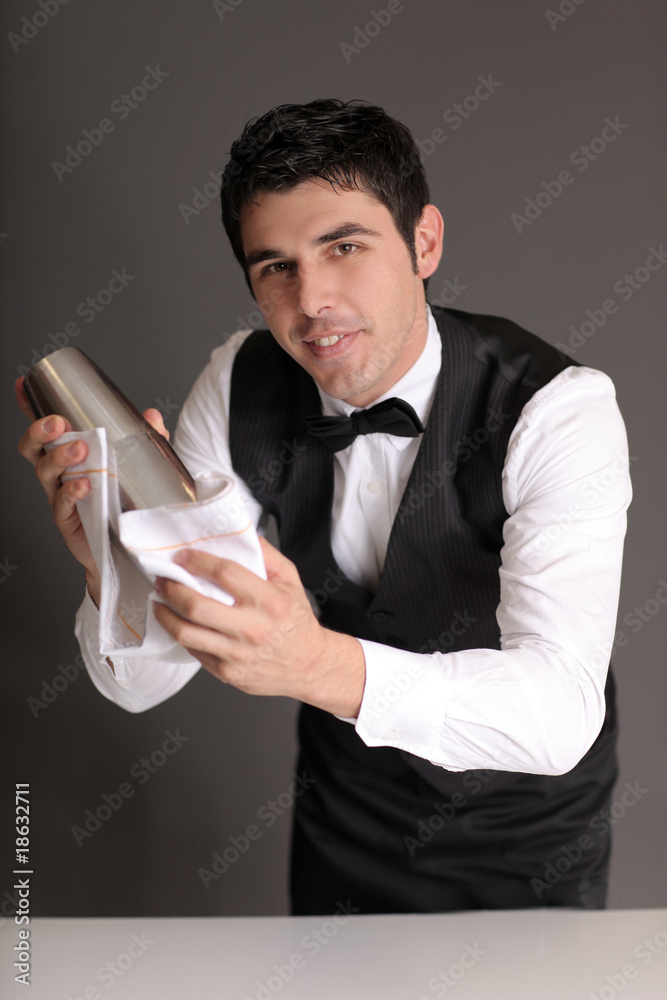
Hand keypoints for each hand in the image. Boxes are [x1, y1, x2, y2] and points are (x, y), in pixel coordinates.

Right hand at [16, 377, 168, 603]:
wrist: (124, 549)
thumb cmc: (124, 505)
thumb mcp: (138, 468)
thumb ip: (145, 442)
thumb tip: (151, 416)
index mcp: (70, 456)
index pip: (46, 429)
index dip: (30, 407)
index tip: (22, 385)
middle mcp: (59, 474)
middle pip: (34, 447)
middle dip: (39, 430)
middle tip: (58, 423)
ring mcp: (60, 497)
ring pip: (44, 472)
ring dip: (59, 456)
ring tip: (79, 449)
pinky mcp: (67, 520)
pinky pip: (62, 503)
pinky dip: (71, 491)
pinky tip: (84, 485)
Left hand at [153, 537, 365, 716]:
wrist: (309, 666)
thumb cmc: (297, 621)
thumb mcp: (291, 581)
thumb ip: (267, 555)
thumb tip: (240, 535)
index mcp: (269, 601)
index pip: (225, 574)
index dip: (198, 562)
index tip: (183, 556)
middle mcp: (253, 628)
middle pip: (197, 606)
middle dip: (172, 588)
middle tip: (163, 579)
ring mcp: (237, 654)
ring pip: (187, 632)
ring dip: (165, 614)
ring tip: (160, 601)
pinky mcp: (227, 672)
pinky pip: (194, 650)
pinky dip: (181, 633)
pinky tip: (177, 622)